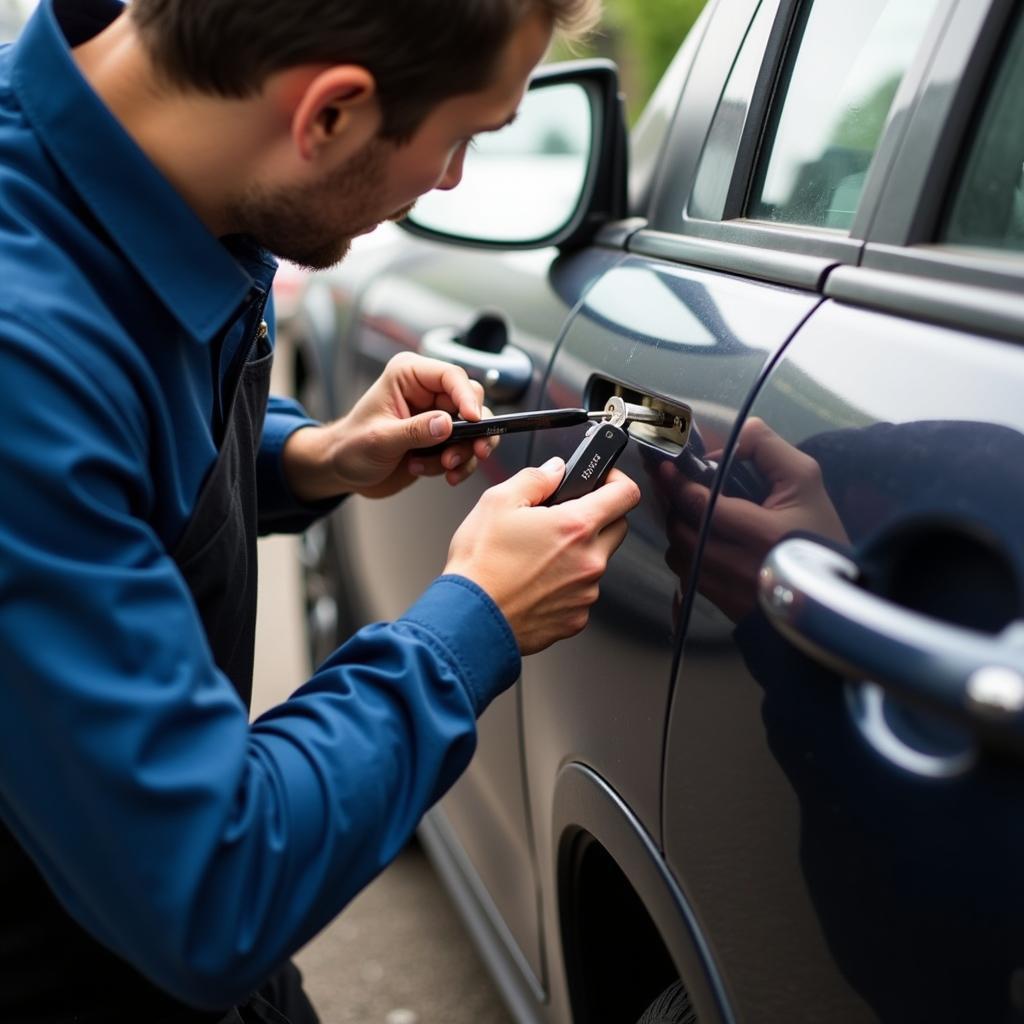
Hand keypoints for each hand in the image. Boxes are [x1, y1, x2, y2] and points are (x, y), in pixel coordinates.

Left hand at [282, 352, 498, 500]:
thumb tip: (447, 425)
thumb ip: (414, 431)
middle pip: (471, 402)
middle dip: (471, 432)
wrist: (342, 471)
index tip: (473, 422)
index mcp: (409, 375)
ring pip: (473, 429)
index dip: (467, 398)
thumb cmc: (351, 447)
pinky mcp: (441, 439)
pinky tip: (443, 475)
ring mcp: (436, 416)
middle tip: (466, 453)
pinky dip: (460, 465)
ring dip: (463, 453)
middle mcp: (427, 391)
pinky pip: (467, 449)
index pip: (451, 376)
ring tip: (442, 468)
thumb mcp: (380, 439)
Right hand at [445, 459, 640, 654]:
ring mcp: (585, 593)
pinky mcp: (576, 618)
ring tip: (537, 555)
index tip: (602, 481)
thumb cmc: (480, 565)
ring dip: (578, 553)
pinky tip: (535, 582)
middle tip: (563, 517)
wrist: (470, 620)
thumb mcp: (498, 502)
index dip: (616, 481)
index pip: (626, 495)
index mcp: (575, 527)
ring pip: (597, 562)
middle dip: (598, 517)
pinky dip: (565, 584)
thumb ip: (535, 478)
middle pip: (617, 528)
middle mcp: (589, 561)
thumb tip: (554, 470)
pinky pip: (581, 593)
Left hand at [659, 418, 846, 622]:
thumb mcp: (804, 479)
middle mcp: (741, 567)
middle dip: (677, 508)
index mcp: (763, 534)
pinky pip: (687, 578)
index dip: (678, 483)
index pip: (702, 505)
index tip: (666, 468)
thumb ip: (766, 448)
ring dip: (681, 532)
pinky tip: (706, 543)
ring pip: (680, 555)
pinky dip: (689, 557)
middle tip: (682, 491)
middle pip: (682, 532)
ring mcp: (729, 591)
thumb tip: (731, 438)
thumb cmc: (818, 532)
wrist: (834, 591)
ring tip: (696, 517)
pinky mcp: (724, 607)